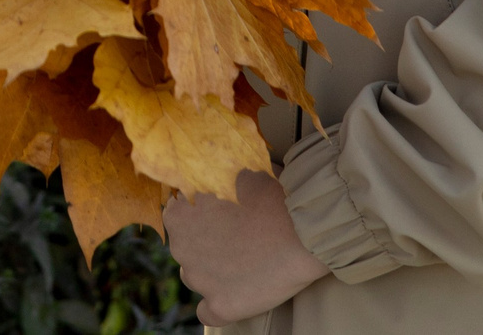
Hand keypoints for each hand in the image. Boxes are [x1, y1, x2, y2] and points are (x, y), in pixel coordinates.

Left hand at [164, 170, 328, 324]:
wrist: (303, 228)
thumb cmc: (273, 193)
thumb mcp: (235, 170)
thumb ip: (215, 179)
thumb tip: (215, 175)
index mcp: (179, 212)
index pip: (179, 214)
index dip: (203, 212)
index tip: (224, 212)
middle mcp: (180, 247)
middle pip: (186, 245)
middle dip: (206, 241)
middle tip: (237, 235)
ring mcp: (199, 278)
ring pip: (195, 276)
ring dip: (212, 270)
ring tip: (243, 261)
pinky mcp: (222, 305)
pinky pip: (208, 312)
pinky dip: (219, 304)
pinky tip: (236, 295)